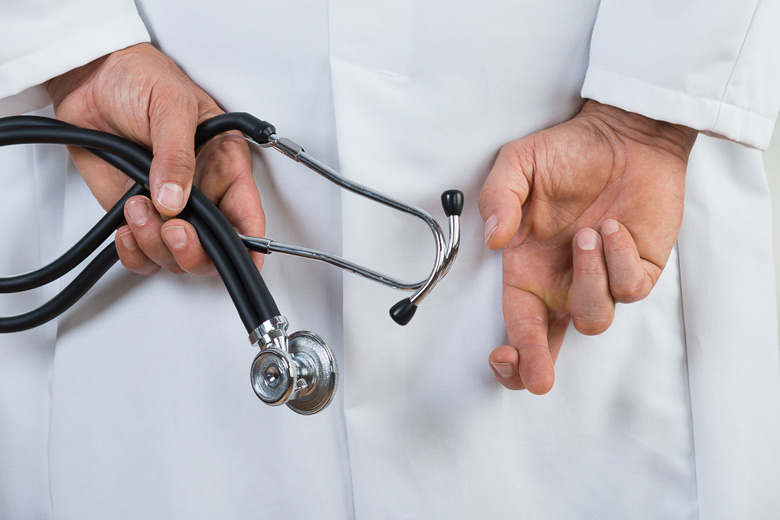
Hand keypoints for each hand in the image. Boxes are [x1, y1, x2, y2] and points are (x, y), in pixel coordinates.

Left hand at [46, 42, 263, 274]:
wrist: (91, 76)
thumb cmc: (141, 77)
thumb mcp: (171, 105)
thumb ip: (176, 154)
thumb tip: (175, 199)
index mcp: (225, 165)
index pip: (247, 217)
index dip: (248, 245)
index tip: (238, 259)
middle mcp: (202, 192)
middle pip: (212, 249)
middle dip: (193, 251)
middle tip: (173, 229)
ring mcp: (168, 207)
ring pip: (175, 257)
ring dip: (154, 244)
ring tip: (137, 208)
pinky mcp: (136, 214)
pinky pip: (142, 254)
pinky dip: (134, 253)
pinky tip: (127, 230)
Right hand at [479, 100, 696, 393]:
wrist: (625, 134)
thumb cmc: (567, 152)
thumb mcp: (517, 164)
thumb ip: (497, 199)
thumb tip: (493, 240)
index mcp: (527, 269)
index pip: (516, 325)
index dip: (511, 351)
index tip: (505, 356)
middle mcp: (560, 283)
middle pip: (548, 346)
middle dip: (539, 366)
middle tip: (538, 376)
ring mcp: (600, 280)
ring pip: (592, 318)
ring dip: (588, 280)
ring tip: (587, 234)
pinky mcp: (638, 270)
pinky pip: (628, 289)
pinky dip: (618, 260)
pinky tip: (613, 227)